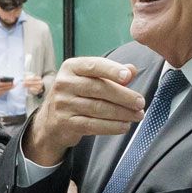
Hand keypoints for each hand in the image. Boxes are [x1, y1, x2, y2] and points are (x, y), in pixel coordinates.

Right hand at [21, 57, 144, 166]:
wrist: (51, 120)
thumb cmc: (76, 95)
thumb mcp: (90, 79)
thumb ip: (111, 74)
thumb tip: (132, 70)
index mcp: (71, 68)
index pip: (94, 65)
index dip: (112, 70)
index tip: (128, 77)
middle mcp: (64, 83)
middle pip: (99, 88)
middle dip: (123, 96)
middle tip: (140, 103)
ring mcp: (63, 104)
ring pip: (98, 108)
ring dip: (122, 113)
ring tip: (137, 115)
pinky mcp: (65, 122)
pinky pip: (92, 125)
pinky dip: (111, 126)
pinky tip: (124, 126)